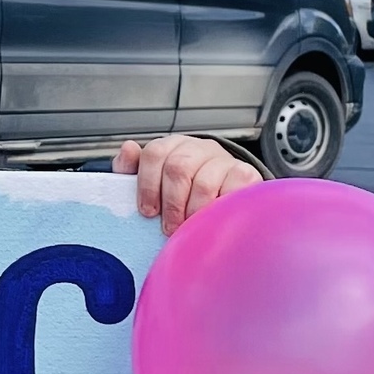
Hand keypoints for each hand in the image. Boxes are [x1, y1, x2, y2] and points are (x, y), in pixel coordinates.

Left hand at [115, 135, 262, 235]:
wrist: (226, 198)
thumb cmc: (183, 194)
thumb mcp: (153, 182)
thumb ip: (133, 169)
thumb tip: (128, 148)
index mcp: (173, 146)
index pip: (154, 154)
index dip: (147, 185)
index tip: (148, 211)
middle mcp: (198, 147)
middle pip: (178, 168)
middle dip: (171, 203)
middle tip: (170, 227)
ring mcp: (223, 158)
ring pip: (203, 182)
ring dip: (193, 211)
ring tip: (191, 227)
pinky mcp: (245, 173)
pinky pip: (231, 188)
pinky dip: (219, 208)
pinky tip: (214, 218)